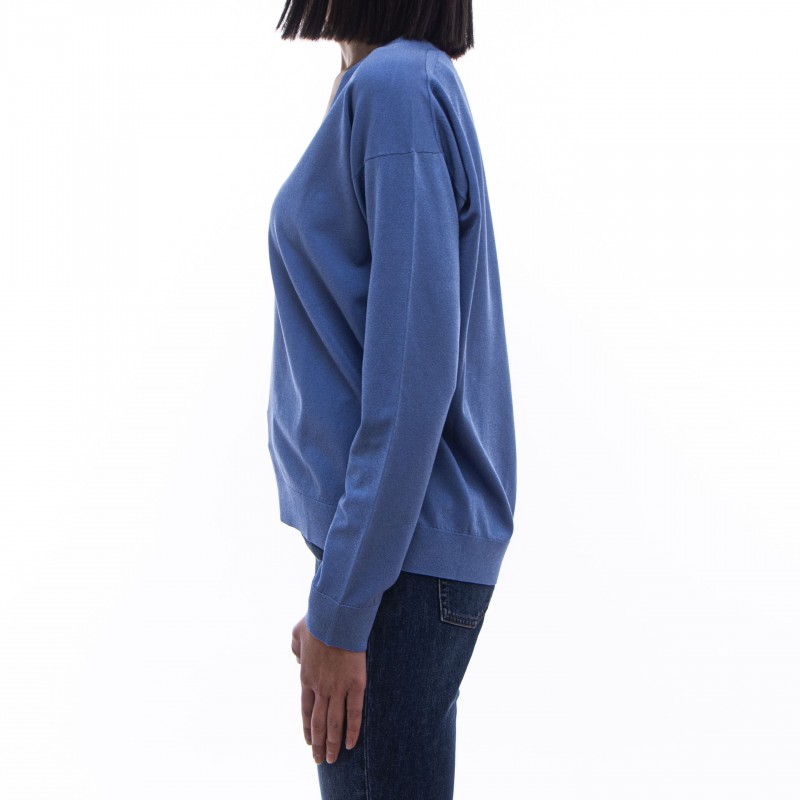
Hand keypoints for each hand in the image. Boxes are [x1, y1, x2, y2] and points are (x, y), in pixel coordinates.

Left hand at [291, 616, 366, 763]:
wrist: (335, 617)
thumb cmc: (317, 621)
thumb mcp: (297, 634)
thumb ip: (296, 648)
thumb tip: (297, 658)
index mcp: (306, 677)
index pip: (306, 710)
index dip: (307, 728)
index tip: (308, 741)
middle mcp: (320, 687)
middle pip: (318, 722)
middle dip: (318, 743)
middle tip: (319, 759)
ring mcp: (338, 687)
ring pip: (334, 722)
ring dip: (332, 743)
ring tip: (332, 759)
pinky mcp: (356, 684)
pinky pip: (354, 712)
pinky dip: (352, 730)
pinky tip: (350, 744)